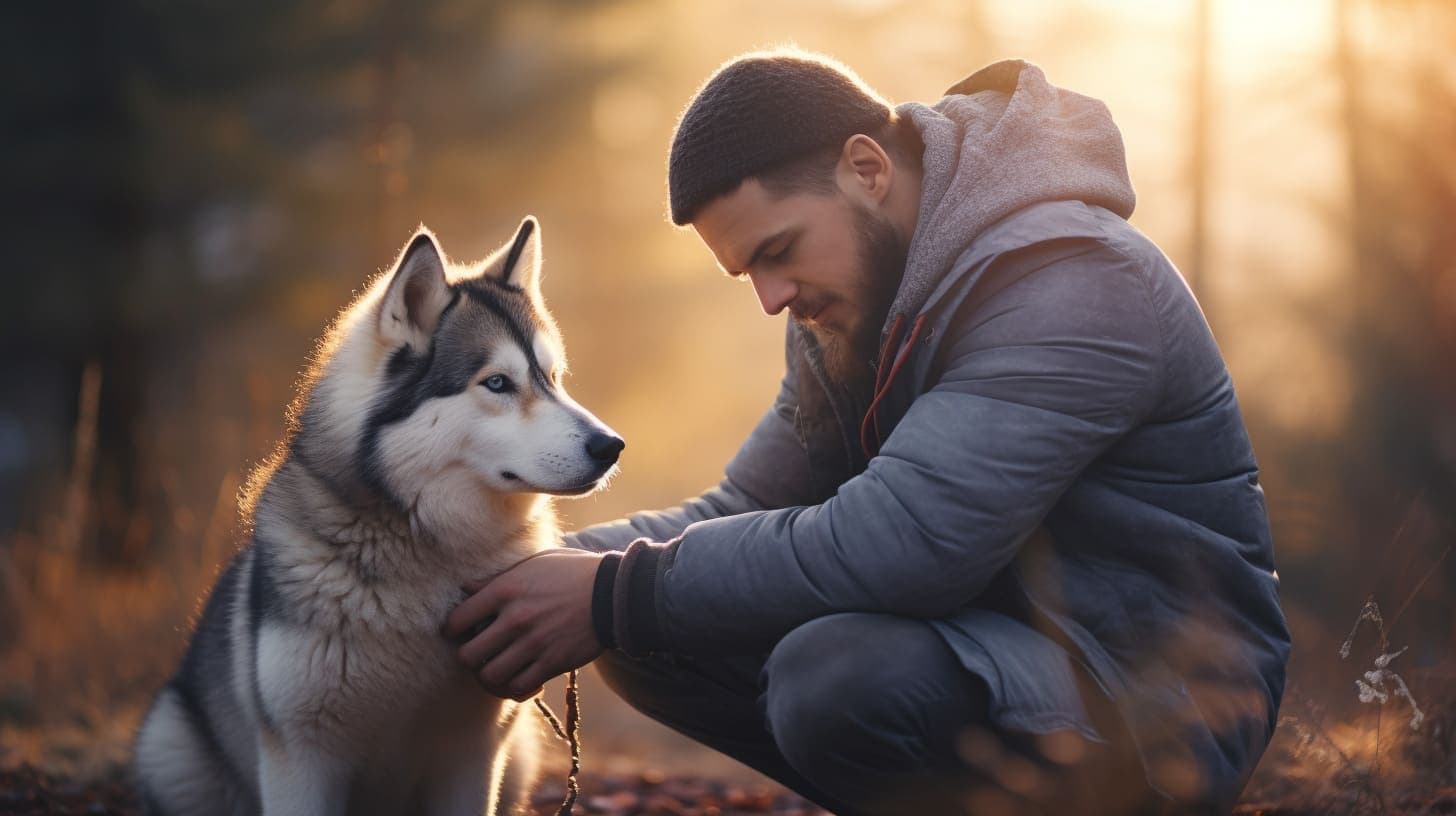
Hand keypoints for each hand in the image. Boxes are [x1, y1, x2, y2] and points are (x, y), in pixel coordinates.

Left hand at [444, 548, 603, 700]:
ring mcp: (534, 643)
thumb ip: (497, 579)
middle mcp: (515, 618)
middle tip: (479, 655)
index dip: (451, 631)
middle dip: (469, 659)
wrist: (614, 592)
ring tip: (498, 670)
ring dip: (490, 677)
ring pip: (490, 676)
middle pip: (468, 656)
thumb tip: (466, 589)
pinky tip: (522, 678)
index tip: (458, 634)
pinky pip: (520, 687)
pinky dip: (516, 688)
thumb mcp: (533, 564)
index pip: (457, 620)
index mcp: (506, 589)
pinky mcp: (553, 662)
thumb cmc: (572, 572)